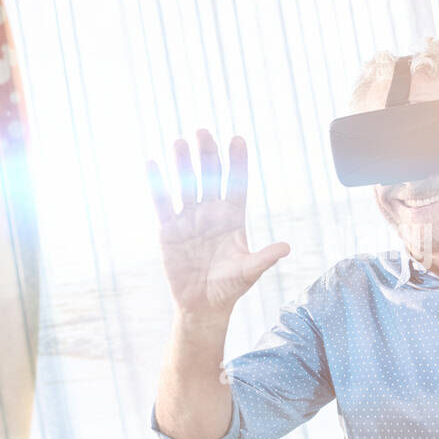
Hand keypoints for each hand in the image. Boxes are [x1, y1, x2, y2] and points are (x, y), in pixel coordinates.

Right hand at [147, 129, 288, 320]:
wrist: (203, 305)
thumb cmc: (230, 288)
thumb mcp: (248, 273)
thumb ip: (264, 258)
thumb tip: (286, 247)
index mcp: (233, 218)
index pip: (237, 184)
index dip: (237, 162)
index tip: (238, 139)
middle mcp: (211, 213)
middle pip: (210, 177)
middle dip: (208, 154)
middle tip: (203, 132)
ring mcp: (189, 219)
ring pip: (186, 185)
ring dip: (183, 164)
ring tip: (180, 142)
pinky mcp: (169, 230)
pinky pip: (162, 203)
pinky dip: (157, 185)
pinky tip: (152, 164)